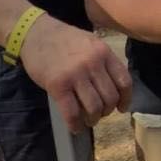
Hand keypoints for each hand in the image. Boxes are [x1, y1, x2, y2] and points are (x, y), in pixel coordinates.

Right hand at [20, 15, 131, 132]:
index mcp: (103, 52)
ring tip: (88, 120)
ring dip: (93, 119)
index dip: (126, 99)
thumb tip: (115, 86)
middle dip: (107, 111)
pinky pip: (72, 112)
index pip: (124, 81)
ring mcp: (75, 75)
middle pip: (110, 97)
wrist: (34, 33)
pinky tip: (75, 127)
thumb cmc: (63, 39)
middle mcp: (93, 63)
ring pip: (94, 108)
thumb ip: (103, 61)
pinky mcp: (58, 85)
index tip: (121, 107)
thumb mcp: (90, 43)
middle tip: (99, 113)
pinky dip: (75, 124)